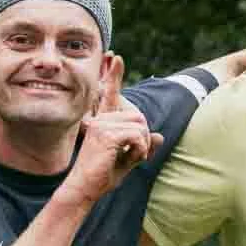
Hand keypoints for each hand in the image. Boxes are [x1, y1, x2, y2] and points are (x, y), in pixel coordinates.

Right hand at [70, 56, 159, 195]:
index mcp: (102, 122)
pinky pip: (137, 136)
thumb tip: (161, 137)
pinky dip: (140, 150)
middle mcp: (100, 120)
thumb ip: (142, 146)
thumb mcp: (127, 160)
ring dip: (143, 146)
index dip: (114, 76)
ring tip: (131, 159)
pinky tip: (129, 158)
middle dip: (144, 138)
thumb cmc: (101, 177)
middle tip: (137, 155)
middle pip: (138, 117)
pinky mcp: (106, 135)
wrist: (84, 189)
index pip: (112, 96)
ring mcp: (101, 125)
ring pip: (140, 126)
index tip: (115, 56)